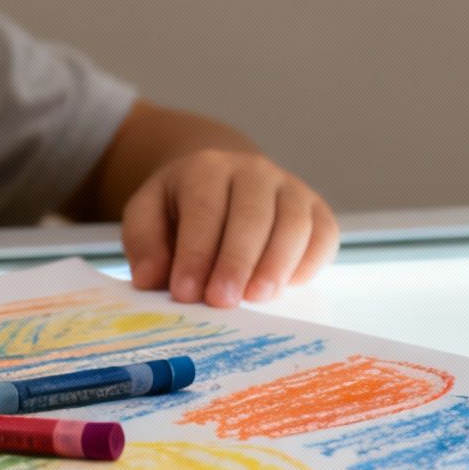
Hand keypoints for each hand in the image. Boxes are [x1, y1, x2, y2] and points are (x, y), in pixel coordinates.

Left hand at [120, 149, 337, 307]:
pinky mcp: (317, 209)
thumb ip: (144, 243)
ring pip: (294, 224)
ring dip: (276, 265)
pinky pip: (324, 234)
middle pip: (253, 215)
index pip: (204, 208)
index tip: (186, 292)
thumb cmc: (181, 208)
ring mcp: (291, 187)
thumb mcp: (147, 215)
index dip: (196, 252)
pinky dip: (309, 263)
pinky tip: (286, 288)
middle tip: (222, 301)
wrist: (221, 182)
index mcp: (207, 168)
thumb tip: (151, 279)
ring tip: (256, 299)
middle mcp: (254, 171)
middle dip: (237, 261)